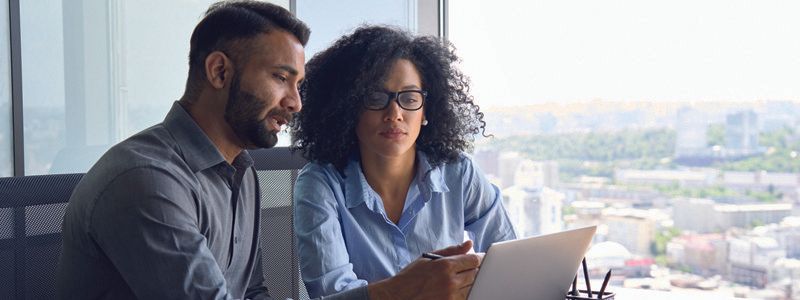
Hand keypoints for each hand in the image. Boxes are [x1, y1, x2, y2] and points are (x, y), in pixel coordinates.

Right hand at [367, 241, 481, 299]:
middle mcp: (450, 281)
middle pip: (475, 274)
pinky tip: (457, 288)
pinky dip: (465, 292)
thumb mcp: (428, 258)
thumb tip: (469, 244)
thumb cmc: (410, 277)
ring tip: (461, 278)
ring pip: (472, 287)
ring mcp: (451, 296)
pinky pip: (465, 298)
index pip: (473, 260)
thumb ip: (451, 251)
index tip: (478, 258)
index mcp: (445, 266)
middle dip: (475, 269)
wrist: (397, 297)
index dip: (478, 258)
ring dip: (471, 282)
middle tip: (469, 268)